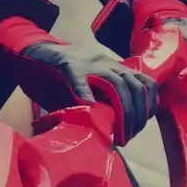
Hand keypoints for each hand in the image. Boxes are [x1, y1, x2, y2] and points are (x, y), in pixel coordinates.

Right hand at [0, 19, 156, 145]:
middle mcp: (106, 63)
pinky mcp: (68, 65)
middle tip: (128, 136)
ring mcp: (88, 63)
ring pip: (116, 85)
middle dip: (136, 116)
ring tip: (117, 133)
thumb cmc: (63, 72)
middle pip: (134, 87)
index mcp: (113, 67)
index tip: (141, 125)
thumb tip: (121, 125)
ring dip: (122, 111)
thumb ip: (105, 99)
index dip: (148, 104)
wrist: (37, 50)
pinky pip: (79, 79)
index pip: (144, 82)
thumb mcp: (90, 84)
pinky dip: (84, 94)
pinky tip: (88, 107)